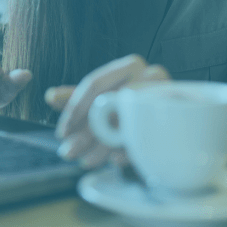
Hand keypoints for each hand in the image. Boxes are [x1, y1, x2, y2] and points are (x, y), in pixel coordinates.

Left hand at [52, 54, 170, 168]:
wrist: (174, 113)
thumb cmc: (132, 102)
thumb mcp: (103, 97)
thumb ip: (77, 97)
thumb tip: (50, 96)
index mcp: (130, 65)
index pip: (94, 83)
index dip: (74, 108)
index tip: (62, 131)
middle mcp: (150, 74)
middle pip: (108, 104)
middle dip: (84, 132)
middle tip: (67, 152)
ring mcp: (165, 95)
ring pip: (124, 121)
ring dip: (101, 145)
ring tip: (85, 161)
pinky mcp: (176, 117)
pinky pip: (146, 134)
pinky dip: (126, 148)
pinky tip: (113, 159)